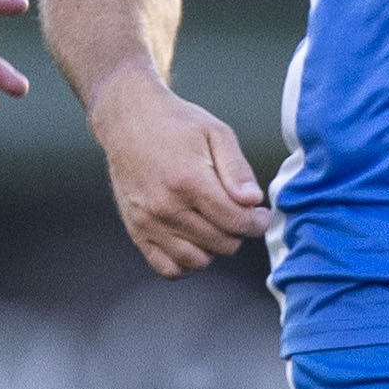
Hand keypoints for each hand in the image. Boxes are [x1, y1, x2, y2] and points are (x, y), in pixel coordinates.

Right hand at [88, 69, 269, 274]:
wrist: (129, 121)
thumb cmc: (176, 125)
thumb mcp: (216, 133)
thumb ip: (237, 169)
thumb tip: (252, 201)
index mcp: (190, 181)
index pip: (236, 222)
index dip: (257, 222)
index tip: (260, 214)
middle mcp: (167, 207)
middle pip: (222, 244)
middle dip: (238, 231)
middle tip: (238, 213)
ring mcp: (149, 223)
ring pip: (197, 261)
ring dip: (214, 248)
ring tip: (215, 225)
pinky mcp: (136, 231)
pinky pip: (168, 268)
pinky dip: (187, 262)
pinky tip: (194, 241)